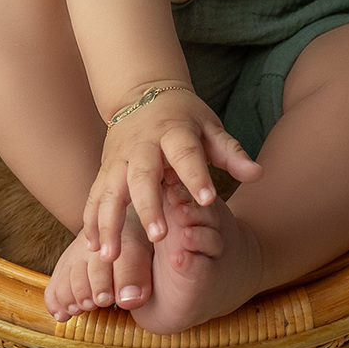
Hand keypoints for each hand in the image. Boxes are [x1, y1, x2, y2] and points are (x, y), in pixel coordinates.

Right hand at [84, 88, 260, 259]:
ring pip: (108, 192)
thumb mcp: (210, 127)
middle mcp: (141, 146)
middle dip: (148, 207)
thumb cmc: (184, 117)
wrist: (142, 91)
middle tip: (158, 237)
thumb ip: (231, 153)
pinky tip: (92, 250)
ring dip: (108, 224)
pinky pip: (93, 197)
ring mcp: (118, 158)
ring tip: (110, 256)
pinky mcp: (104, 169)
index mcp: (172, 132)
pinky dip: (91, 223)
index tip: (209, 200)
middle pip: (141, 176)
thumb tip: (257, 174)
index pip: (185, 153)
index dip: (196, 175)